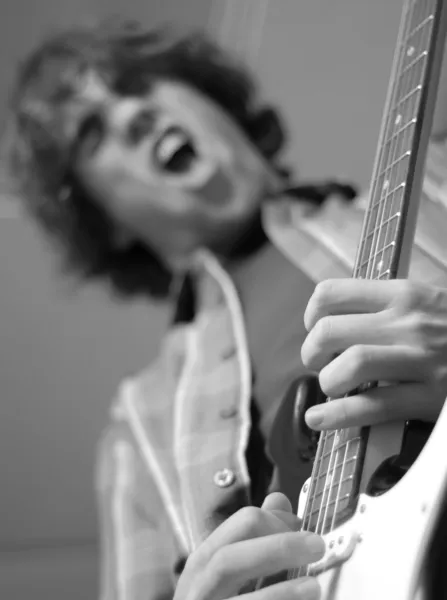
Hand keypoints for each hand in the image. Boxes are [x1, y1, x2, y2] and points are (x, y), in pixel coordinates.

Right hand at [174, 492, 323, 599]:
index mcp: (204, 560)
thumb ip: (257, 538)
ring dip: (280, 591)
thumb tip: (279, 499)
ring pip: (240, 596)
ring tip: (313, 587)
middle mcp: (197, 586)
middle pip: (230, 557)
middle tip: (317, 548)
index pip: (242, 524)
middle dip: (278, 548)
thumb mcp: (235, 569)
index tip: (306, 529)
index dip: (279, 521)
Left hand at [301, 279, 446, 429]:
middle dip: (311, 352)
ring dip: (328, 382)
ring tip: (330, 388)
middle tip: (317, 363)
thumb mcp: (430, 302)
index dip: (312, 314)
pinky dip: (338, 416)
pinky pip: (373, 407)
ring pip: (350, 366)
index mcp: (404, 295)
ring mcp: (421, 360)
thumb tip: (343, 320)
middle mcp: (408, 323)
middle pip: (331, 331)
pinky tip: (321, 420)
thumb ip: (389, 307)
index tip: (315, 328)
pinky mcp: (432, 397)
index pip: (334, 293)